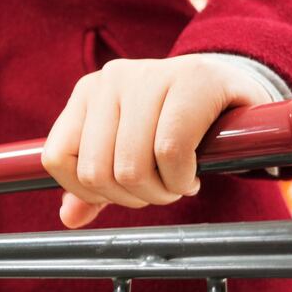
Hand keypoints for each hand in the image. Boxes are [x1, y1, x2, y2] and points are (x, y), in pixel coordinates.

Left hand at [42, 55, 273, 228]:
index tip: (122, 191)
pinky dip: (181, 179)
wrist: (234, 91)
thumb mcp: (130, 153)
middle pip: (95, 171)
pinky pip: (170, 152)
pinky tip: (192, 174)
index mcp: (86, 93)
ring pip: (130, 166)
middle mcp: (111, 78)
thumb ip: (96, 186)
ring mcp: (150, 74)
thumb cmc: (177, 127)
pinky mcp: (193, 80)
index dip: (89, 192)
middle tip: (159, 189)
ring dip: (160, 192)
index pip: (58, 158)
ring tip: (177, 181)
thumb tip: (69, 217)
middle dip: (132, 197)